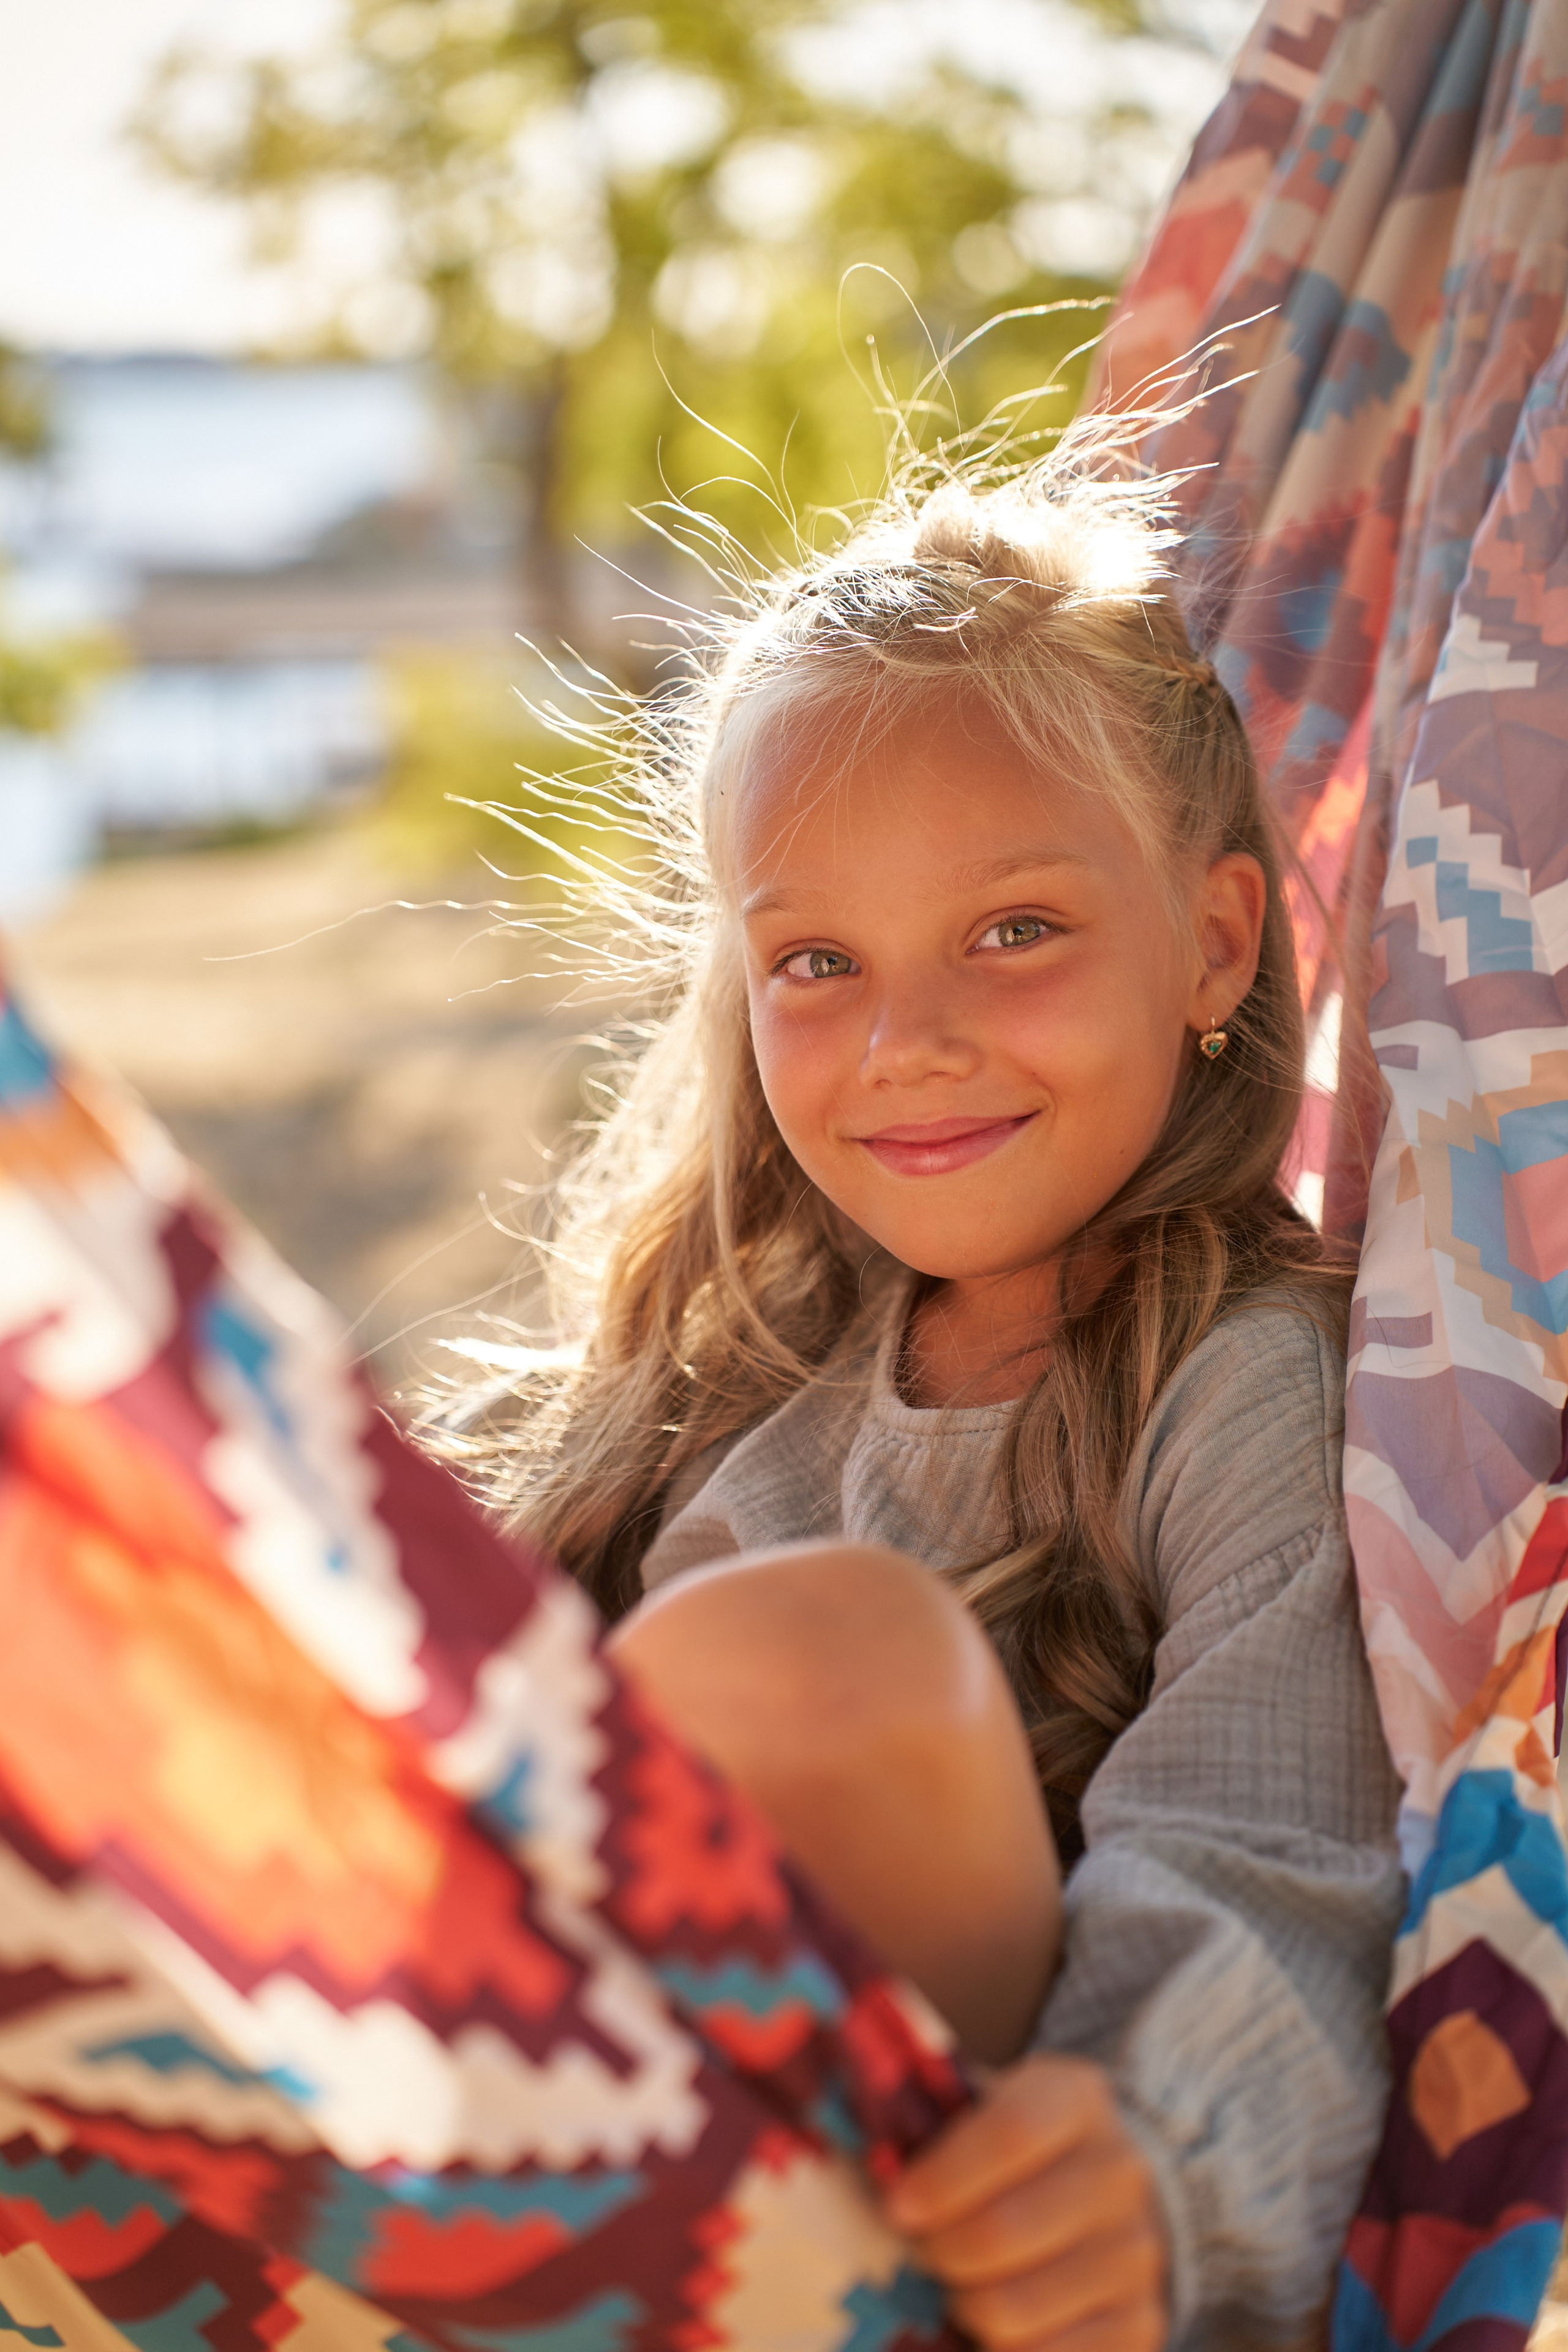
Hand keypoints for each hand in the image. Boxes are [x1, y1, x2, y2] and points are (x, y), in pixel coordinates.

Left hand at [884, 2054, 1169, 2350]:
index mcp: (1077, 2099)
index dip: (944, 2176)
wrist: (1110, 2192)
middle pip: (1004, 2232)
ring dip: (964, 2304)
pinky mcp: (1142, 2324)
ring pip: (1015, 2309)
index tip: (898, 2205)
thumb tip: (866, 2153)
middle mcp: (1119, 2173)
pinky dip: (999, 2348)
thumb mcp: (984, 2107)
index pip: (1012, 2132)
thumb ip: (929, 2120)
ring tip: (956, 2280)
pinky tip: (991, 2318)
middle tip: (918, 2248)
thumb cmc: (1019, 2149)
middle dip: (939, 2250)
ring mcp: (1136, 2255)